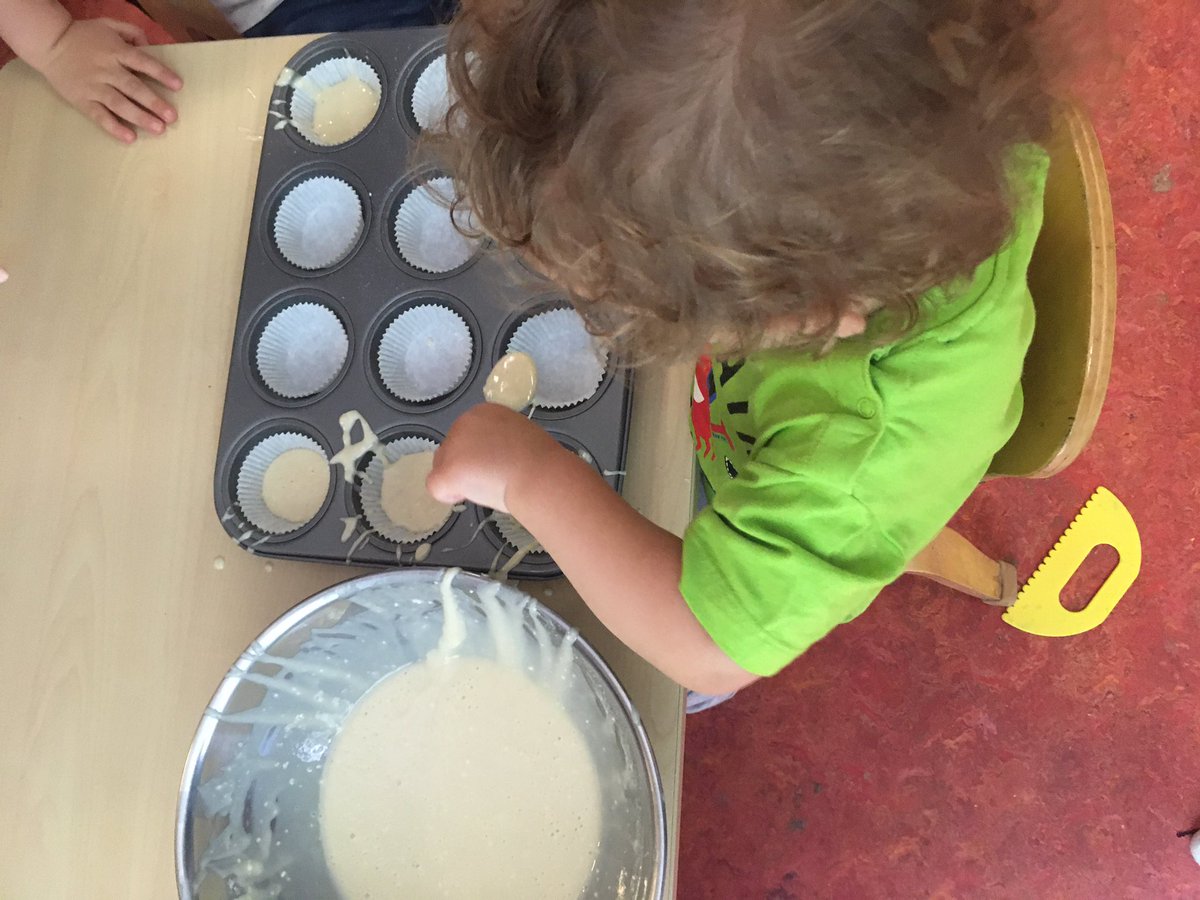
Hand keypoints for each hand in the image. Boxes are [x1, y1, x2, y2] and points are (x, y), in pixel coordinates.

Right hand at [33, 18, 182, 142]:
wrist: (49, 43)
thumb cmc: (84, 36)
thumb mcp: (108, 24)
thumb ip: (132, 32)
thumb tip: (150, 45)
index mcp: (115, 51)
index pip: (142, 62)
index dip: (161, 73)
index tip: (178, 85)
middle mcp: (106, 70)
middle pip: (133, 87)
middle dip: (154, 102)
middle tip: (172, 117)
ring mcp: (94, 87)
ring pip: (119, 104)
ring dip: (139, 117)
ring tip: (158, 129)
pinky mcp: (82, 100)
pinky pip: (99, 115)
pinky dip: (113, 127)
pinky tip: (129, 138)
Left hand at [427, 404, 561, 511]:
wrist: (538, 474)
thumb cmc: (540, 460)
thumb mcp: (521, 437)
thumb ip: (501, 441)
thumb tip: (495, 457)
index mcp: (484, 413)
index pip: (467, 435)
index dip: (478, 455)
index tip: (497, 465)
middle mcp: (464, 422)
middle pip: (451, 449)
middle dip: (465, 467)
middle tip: (490, 479)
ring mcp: (453, 445)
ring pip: (442, 466)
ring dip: (458, 480)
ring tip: (484, 488)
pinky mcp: (447, 469)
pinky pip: (436, 486)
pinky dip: (449, 495)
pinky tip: (467, 496)